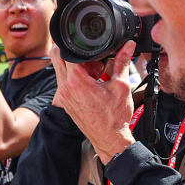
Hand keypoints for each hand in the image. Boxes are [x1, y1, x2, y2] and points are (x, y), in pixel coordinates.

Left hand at [50, 42, 136, 163]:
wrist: (109, 139)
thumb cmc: (114, 117)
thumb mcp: (121, 86)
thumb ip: (122, 62)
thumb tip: (128, 46)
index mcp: (76, 81)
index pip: (64, 51)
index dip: (77, 45)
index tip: (89, 46)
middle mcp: (65, 88)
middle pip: (56, 57)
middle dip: (72, 52)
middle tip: (91, 58)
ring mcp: (63, 96)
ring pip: (60, 69)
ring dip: (73, 65)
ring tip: (93, 72)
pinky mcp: (64, 101)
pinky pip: (64, 82)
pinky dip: (74, 78)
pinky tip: (90, 83)